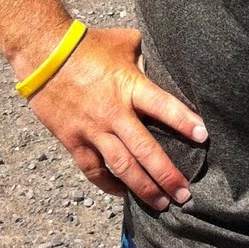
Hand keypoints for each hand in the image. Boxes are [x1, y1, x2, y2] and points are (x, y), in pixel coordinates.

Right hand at [26, 26, 207, 211]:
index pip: (164, 107)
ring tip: (161, 203)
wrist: (44, 54)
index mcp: (130, 86)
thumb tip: (161, 64)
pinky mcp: (73, 141)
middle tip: (184, 193)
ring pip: (121, 167)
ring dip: (142, 188)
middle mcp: (114, 113)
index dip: (184, 122)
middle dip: (166, 174)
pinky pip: (93, 170)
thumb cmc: (89, 44)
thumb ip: (146, 58)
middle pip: (145, 149)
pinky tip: (123, 193)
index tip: (204, 138)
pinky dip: (109, 185)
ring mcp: (92, 130)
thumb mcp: (125, 43)